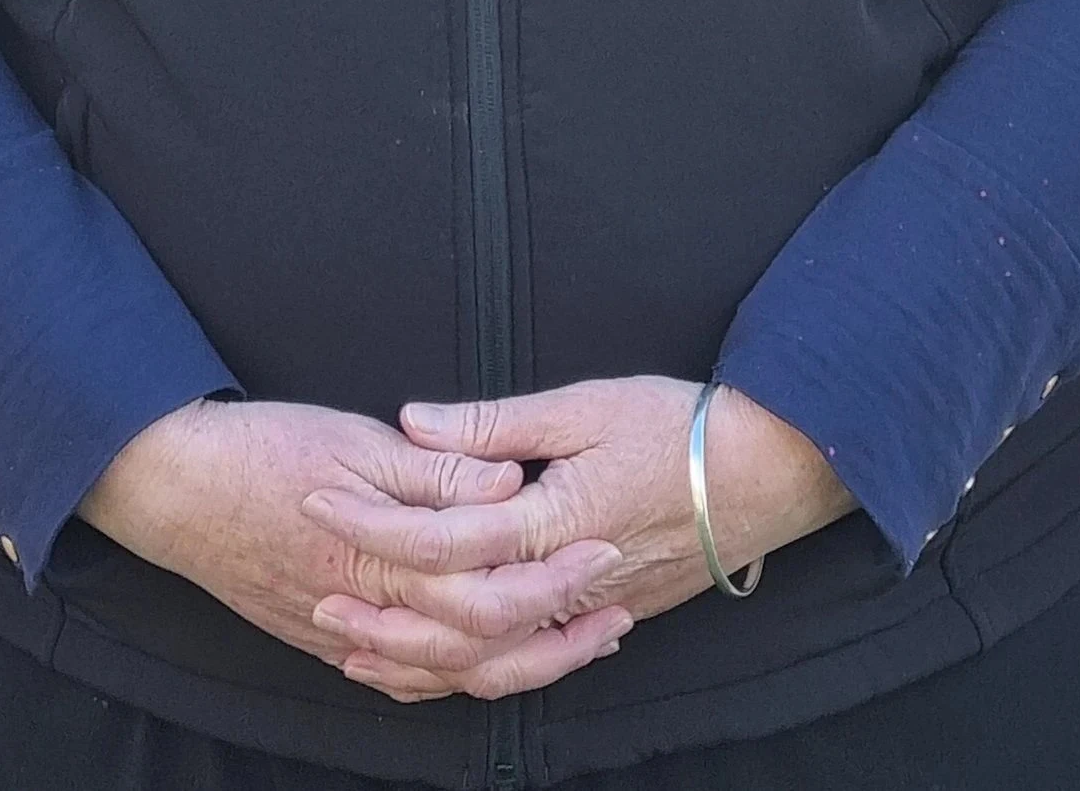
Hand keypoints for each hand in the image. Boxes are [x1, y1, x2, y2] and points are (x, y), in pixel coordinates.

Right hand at [81, 396, 634, 699]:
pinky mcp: (324, 638)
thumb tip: (509, 487)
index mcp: (385, 559)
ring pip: (447, 676)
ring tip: (573, 640)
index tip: (606, 550)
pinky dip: (451, 677)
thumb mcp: (357, 440)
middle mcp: (370, 612)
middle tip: (613, 611)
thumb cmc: (264, 450)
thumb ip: (436, 471)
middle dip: (558, 637)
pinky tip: (480, 663)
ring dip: (517, 664)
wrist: (175, 487)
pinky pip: (401, 679)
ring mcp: (345, 635)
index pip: (492, 592)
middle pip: (482, 652)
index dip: (557, 579)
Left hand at [299, 376, 853, 680]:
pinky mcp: (600, 621)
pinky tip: (436, 667)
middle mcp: (561, 583)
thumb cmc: (679, 427)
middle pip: (452, 618)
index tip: (318, 497)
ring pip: (484, 661)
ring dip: (415, 655)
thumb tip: (413, 421)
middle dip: (378, 604)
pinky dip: (470, 673)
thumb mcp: (585, 405)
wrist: (767, 475)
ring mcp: (583, 613)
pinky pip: (522, 666)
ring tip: (356, 643)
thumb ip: (495, 424)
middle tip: (313, 585)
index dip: (373, 520)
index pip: (440, 535)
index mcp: (550, 522)